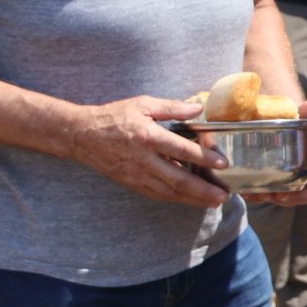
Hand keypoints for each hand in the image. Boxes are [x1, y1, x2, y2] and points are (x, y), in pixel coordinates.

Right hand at [67, 95, 228, 207]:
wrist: (83, 136)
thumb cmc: (114, 117)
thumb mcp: (143, 104)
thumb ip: (172, 107)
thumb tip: (198, 108)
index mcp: (148, 137)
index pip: (182, 150)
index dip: (204, 158)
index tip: (223, 164)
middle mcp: (144, 160)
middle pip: (178, 179)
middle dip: (203, 190)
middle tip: (223, 195)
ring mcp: (138, 175)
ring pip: (169, 192)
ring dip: (193, 199)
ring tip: (213, 201)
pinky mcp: (132, 183)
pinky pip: (158, 194)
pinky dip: (176, 198)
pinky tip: (190, 199)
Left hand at [238, 99, 306, 205]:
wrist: (277, 127)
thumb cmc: (293, 124)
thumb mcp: (300, 115)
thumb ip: (306, 112)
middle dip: (296, 195)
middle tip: (280, 195)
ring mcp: (295, 182)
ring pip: (290, 197)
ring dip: (275, 197)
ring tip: (259, 193)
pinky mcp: (279, 187)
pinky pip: (272, 196)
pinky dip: (260, 196)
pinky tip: (248, 192)